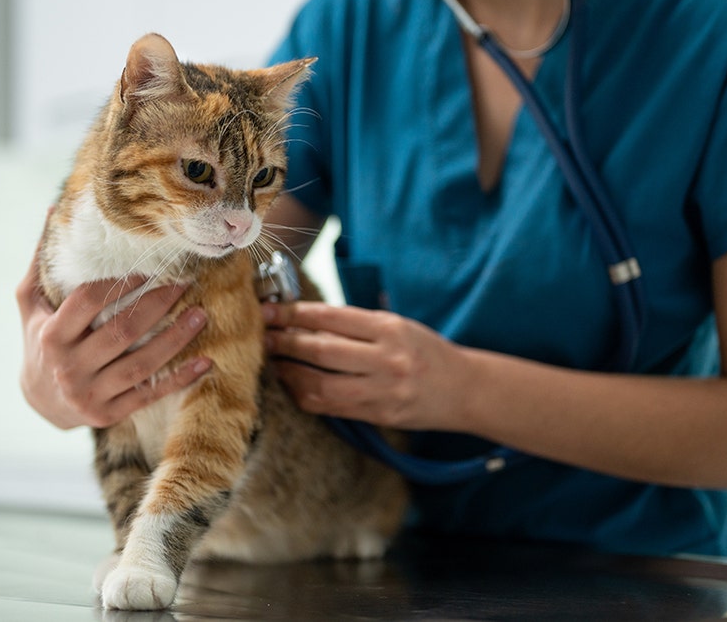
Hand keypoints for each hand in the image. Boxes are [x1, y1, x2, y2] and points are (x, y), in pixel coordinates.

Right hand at [16, 222, 211, 429]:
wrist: (38, 402)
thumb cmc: (39, 340)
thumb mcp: (30, 304)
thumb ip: (41, 262)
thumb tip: (53, 210)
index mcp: (51, 335)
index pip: (88, 302)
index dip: (119, 282)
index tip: (148, 266)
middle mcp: (68, 367)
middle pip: (121, 331)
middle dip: (157, 305)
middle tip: (186, 282)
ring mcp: (89, 394)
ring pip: (141, 365)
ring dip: (175, 340)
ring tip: (201, 315)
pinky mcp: (108, 415)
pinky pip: (149, 395)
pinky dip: (179, 380)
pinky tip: (206, 363)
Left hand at [262, 302, 471, 430]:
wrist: (465, 389)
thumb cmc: (427, 352)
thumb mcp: (398, 326)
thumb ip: (357, 325)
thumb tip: (304, 320)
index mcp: (390, 329)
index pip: (332, 317)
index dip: (295, 314)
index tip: (270, 311)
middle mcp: (387, 359)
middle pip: (321, 351)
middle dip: (285, 343)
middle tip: (261, 336)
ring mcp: (382, 391)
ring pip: (320, 385)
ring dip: (289, 373)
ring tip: (273, 362)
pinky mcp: (378, 415)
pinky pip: (330, 407)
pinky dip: (306, 395)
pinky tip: (294, 384)